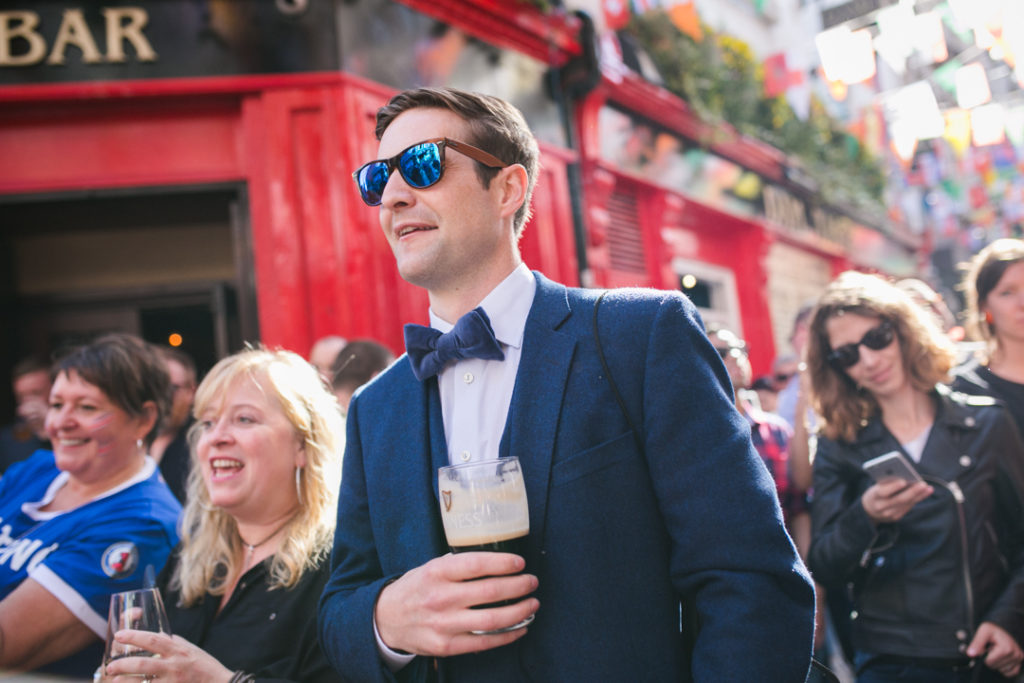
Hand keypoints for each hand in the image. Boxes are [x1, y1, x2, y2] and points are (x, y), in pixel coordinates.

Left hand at [102, 630, 233, 682]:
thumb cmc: (205, 666)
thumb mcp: (191, 650)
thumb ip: (173, 644)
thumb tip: (156, 637)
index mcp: (178, 650)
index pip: (153, 640)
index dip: (134, 636)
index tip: (118, 635)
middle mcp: (174, 666)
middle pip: (143, 664)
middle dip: (122, 665)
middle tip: (109, 666)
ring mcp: (173, 682)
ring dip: (126, 682)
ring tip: (114, 680)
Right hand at [375, 552, 538, 656]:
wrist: (386, 620)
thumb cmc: (415, 588)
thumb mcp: (429, 567)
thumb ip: (457, 564)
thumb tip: (495, 560)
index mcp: (436, 573)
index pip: (476, 564)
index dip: (503, 563)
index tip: (520, 563)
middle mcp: (441, 598)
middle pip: (490, 592)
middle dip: (519, 586)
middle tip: (532, 581)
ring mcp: (444, 624)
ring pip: (493, 619)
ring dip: (520, 611)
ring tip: (533, 603)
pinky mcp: (447, 646)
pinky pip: (485, 642)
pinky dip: (508, 635)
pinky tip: (521, 627)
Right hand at [861, 479, 931, 523]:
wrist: (869, 510)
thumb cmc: (875, 492)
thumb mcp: (876, 487)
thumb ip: (887, 483)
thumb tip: (904, 477)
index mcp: (873, 496)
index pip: (883, 492)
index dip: (893, 487)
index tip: (903, 481)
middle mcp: (880, 507)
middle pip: (898, 500)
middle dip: (912, 491)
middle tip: (923, 484)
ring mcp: (888, 514)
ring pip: (906, 504)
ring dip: (919, 496)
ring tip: (928, 488)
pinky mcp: (896, 517)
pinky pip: (908, 507)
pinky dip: (917, 499)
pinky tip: (925, 493)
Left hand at [968, 621, 1023, 677]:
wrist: (1001, 630)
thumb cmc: (992, 630)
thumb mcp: (983, 631)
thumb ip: (976, 642)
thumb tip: (970, 654)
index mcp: (1007, 647)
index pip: (990, 662)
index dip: (984, 656)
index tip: (986, 648)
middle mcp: (1016, 654)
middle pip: (996, 667)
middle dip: (990, 660)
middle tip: (991, 649)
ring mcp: (1019, 659)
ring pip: (1002, 671)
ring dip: (996, 663)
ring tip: (996, 653)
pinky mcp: (1020, 663)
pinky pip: (1010, 673)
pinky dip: (1003, 668)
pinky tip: (1000, 659)